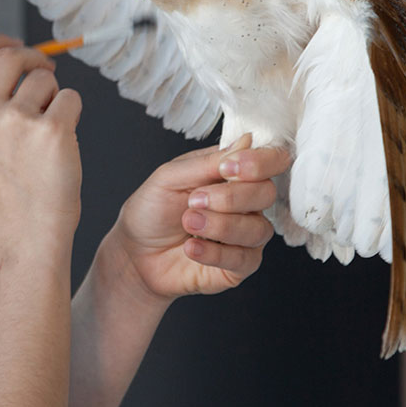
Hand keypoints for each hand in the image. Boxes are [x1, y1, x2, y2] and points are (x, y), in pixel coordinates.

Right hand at [0, 34, 82, 249]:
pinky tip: (61, 144)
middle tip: (46, 71)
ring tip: (47, 128)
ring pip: (44, 78)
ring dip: (52, 95)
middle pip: (9, 54)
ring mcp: (16, 121)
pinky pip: (70, 98)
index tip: (14, 46)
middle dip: (33, 58)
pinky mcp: (53, 130)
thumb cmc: (1, 188)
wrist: (25, 231)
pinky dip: (71, 114)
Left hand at [103, 134, 291, 302]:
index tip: (227, 169)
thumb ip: (207, 162)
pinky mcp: (240, 265)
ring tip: (188, 223)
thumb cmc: (151, 210)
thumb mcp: (169, 177)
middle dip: (230, 197)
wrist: (135, 252)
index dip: (259, 162)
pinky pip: (243, 258)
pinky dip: (214, 252)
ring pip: (258, 229)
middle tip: (194, 200)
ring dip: (220, 225)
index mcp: (233, 174)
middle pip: (266, 193)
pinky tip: (191, 247)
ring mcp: (245, 234)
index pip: (271, 160)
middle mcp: (246, 202)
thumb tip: (247, 142)